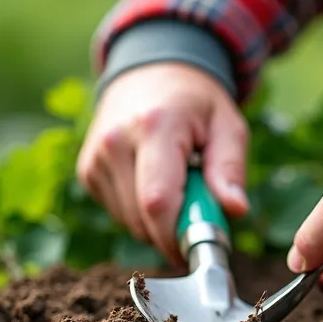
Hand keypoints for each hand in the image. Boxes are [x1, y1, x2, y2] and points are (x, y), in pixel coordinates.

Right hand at [77, 63, 249, 265]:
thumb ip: (230, 169)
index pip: (157, 202)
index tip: (199, 249)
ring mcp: (96, 158)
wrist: (151, 72)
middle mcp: (115, 143)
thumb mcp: (228, 126)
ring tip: (178, 187)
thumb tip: (235, 210)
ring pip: (130, 223)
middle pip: (142, 220)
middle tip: (199, 211)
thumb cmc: (197, 102)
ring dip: (159, 224)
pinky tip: (155, 184)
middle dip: (174, 233)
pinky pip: (118, 214)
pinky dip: (141, 214)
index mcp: (155, 127)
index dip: (177, 237)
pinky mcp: (87, 171)